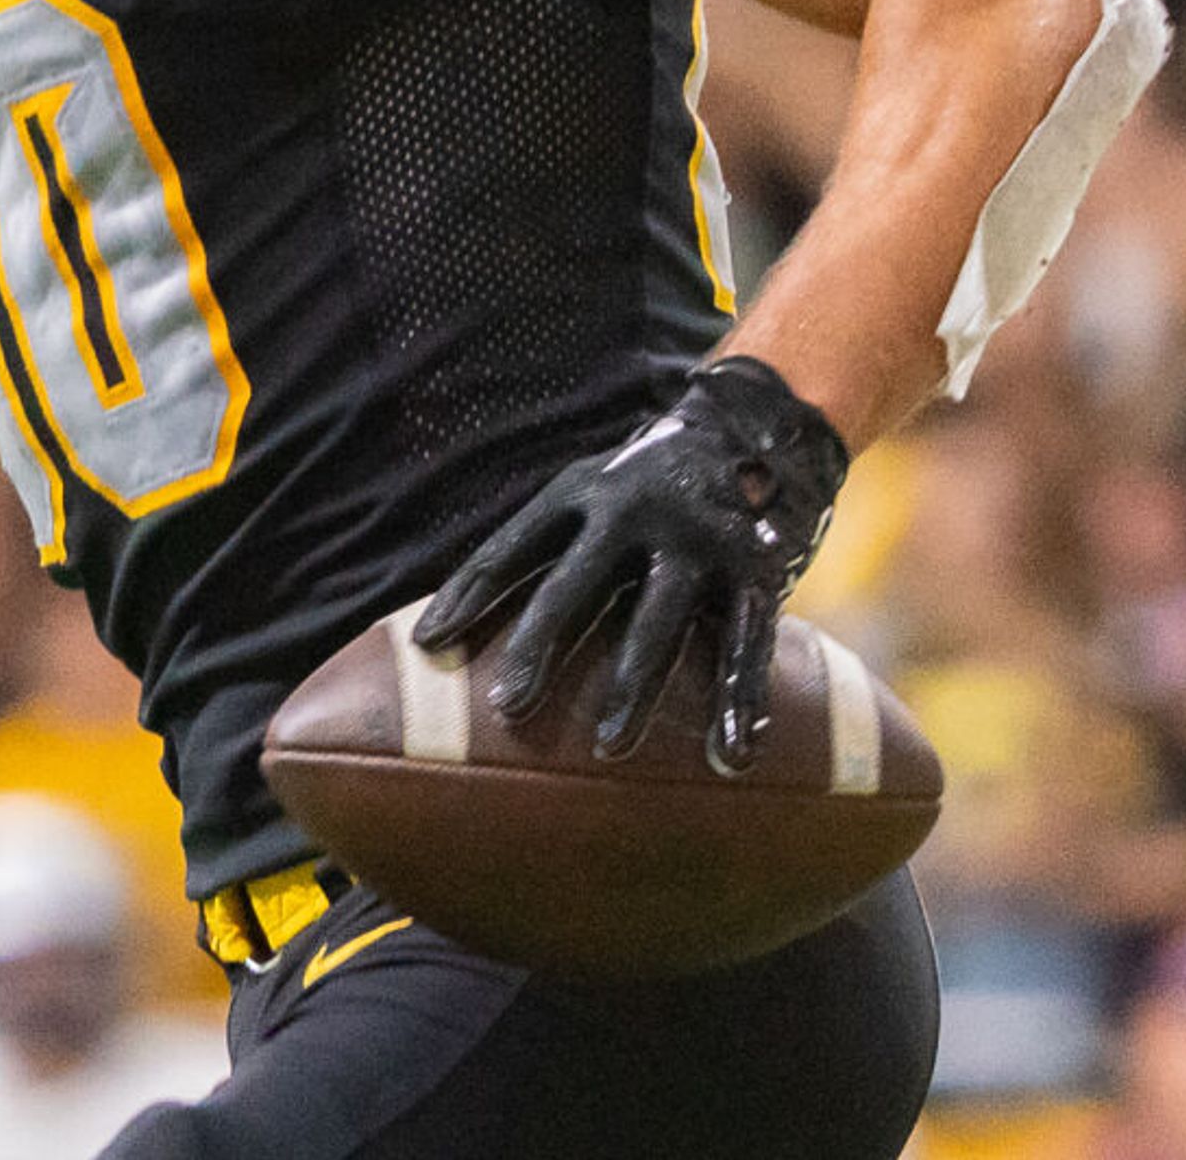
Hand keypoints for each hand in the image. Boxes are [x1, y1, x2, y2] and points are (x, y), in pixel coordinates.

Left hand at [409, 356, 848, 773]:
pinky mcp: (756, 569)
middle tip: (508, 707)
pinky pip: (746, 645)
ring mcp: (698, 540)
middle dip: (538, 646)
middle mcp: (633, 510)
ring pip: (657, 624)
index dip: (465, 595)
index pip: (509, 548)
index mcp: (580, 492)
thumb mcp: (591, 490)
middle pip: (574, 587)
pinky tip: (729, 757)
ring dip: (631, 690)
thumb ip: (546, 545)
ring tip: (609, 748)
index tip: (426, 644)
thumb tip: (454, 620)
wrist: (758, 427)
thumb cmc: (647, 483)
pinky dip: (740, 704)